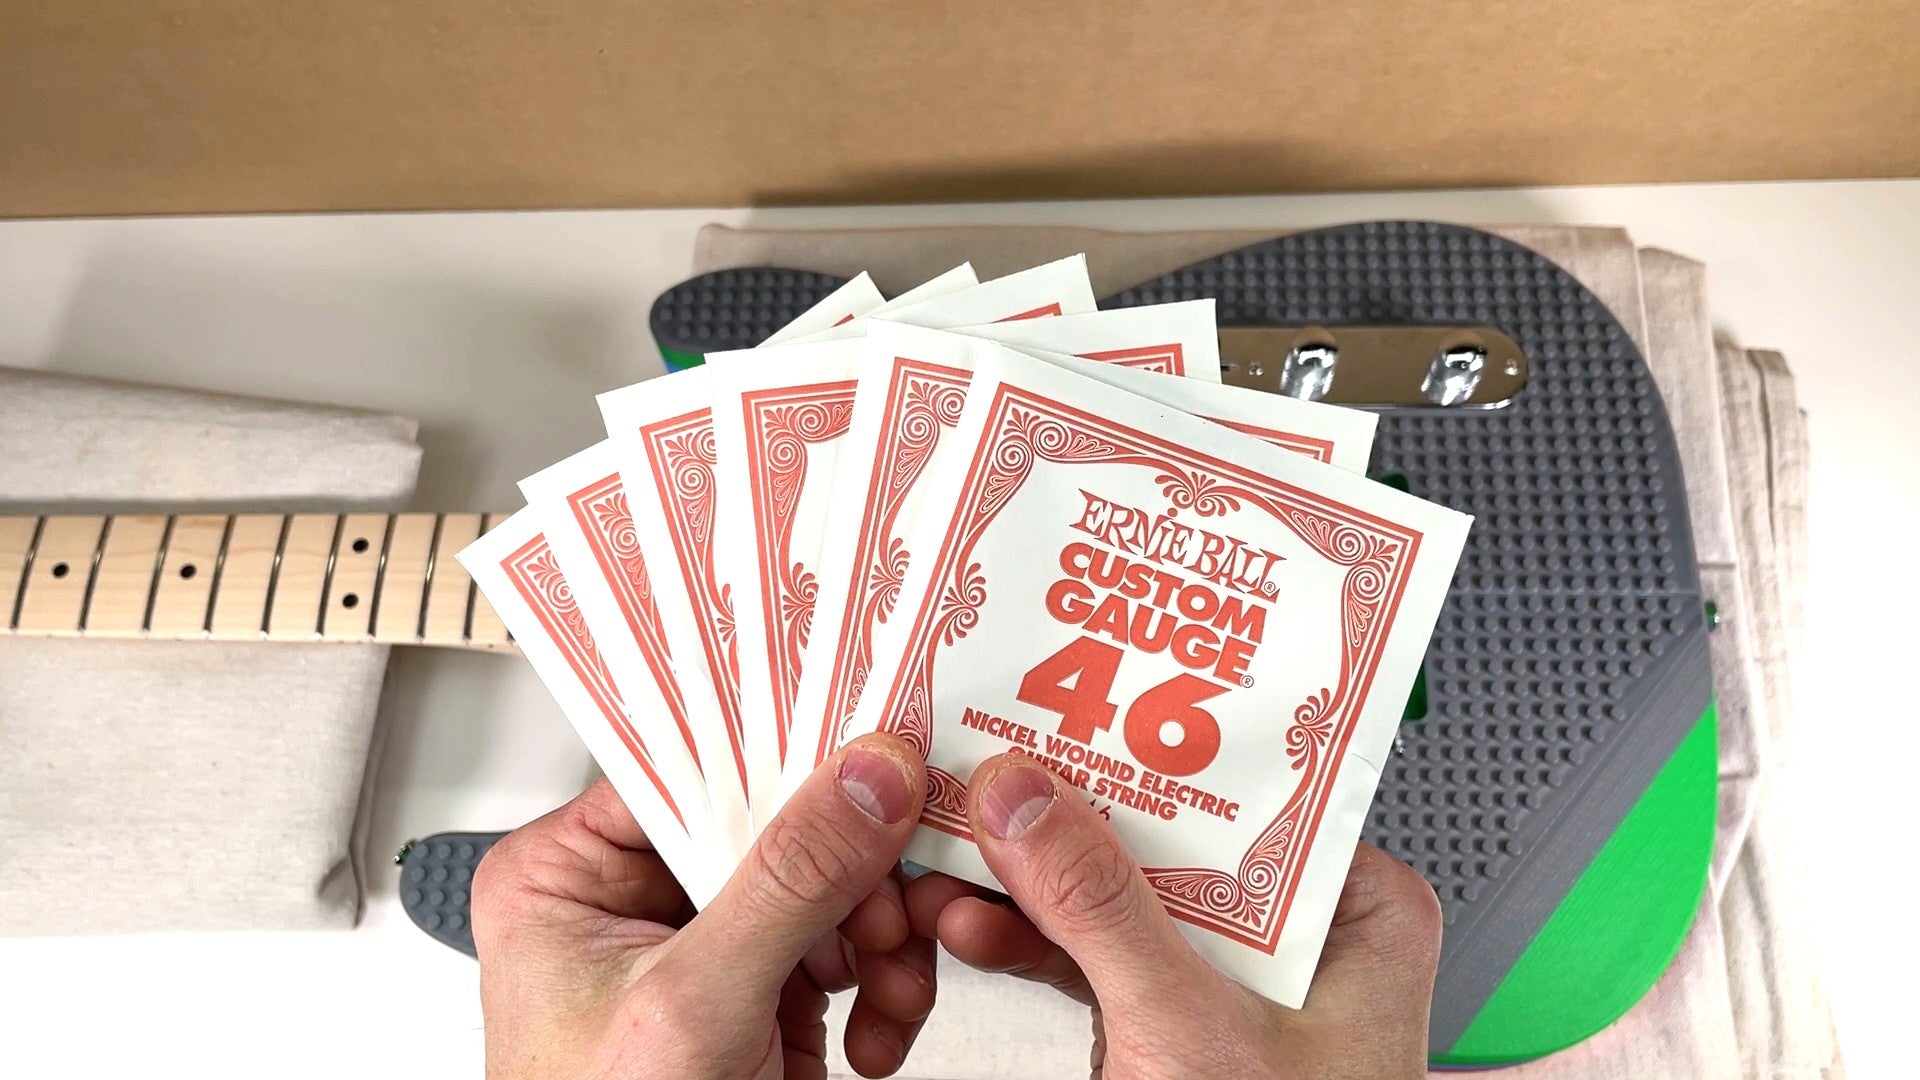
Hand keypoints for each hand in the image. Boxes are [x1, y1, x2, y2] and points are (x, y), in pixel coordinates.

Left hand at [473, 733, 936, 1078]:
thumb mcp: (694, 1006)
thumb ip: (786, 886)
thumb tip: (863, 778)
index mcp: (567, 875)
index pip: (690, 768)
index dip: (787, 758)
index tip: (874, 745)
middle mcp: (629, 900)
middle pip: (773, 830)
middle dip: (853, 880)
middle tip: (900, 904)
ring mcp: (697, 953)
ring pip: (822, 893)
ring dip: (881, 941)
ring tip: (895, 988)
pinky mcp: (751, 1000)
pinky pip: (838, 957)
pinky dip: (879, 993)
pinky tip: (878, 1033)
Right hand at [905, 753, 1441, 1078]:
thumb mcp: (1190, 1030)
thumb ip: (1102, 911)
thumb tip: (1025, 799)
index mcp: (1357, 911)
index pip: (1243, 791)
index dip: (1139, 751)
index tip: (1053, 713)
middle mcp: (1299, 932)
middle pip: (1165, 834)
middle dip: (1062, 820)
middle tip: (984, 777)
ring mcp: (1228, 977)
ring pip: (1115, 893)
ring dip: (1028, 884)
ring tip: (959, 861)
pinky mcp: (1170, 1019)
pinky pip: (1092, 955)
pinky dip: (1029, 944)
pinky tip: (974, 927)